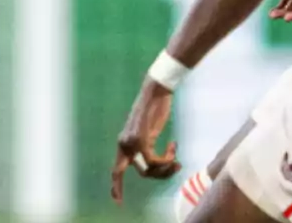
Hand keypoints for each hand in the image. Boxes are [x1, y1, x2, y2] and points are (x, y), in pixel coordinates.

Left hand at [111, 78, 180, 204]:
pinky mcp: (140, 139)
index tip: (116, 200)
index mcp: (125, 141)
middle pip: (118, 171)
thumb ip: (147, 146)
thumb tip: (152, 164)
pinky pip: (154, 161)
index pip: (117, 167)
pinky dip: (167, 159)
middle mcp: (124, 143)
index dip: (116, 184)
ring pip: (146, 170)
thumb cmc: (156, 108)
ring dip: (165, 168)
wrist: (157, 90)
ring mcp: (131, 141)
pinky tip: (173, 146)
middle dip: (118, 187)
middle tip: (120, 201)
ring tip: (175, 158)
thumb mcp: (150, 131)